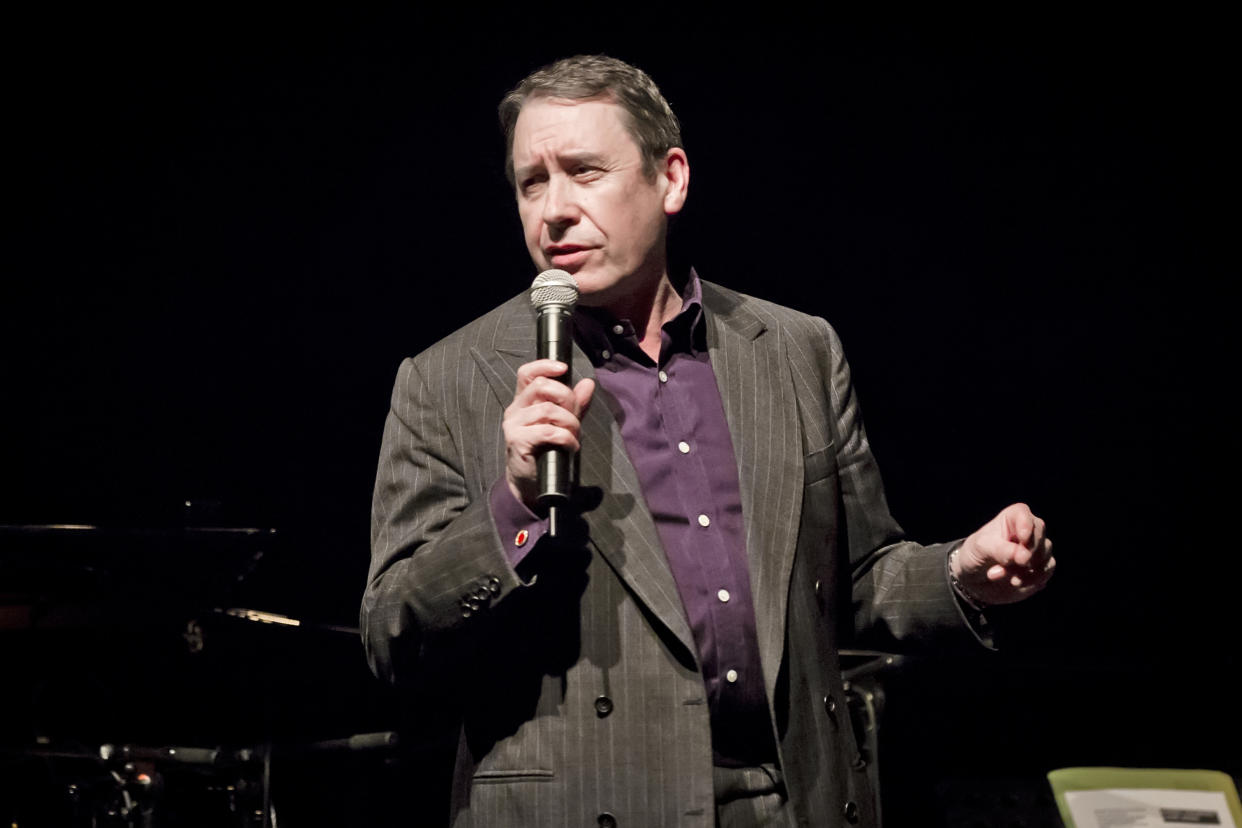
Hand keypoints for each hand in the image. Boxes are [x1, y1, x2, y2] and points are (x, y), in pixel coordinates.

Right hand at [503, 359, 594, 508]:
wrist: (531, 483)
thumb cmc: (546, 451)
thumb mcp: (564, 424)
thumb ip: (575, 404)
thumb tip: (588, 383)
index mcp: (524, 401)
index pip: (527, 373)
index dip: (544, 366)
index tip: (564, 368)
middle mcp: (516, 409)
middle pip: (541, 386)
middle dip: (566, 398)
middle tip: (575, 415)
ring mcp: (514, 425)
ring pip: (547, 409)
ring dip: (569, 422)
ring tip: (574, 436)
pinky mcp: (517, 440)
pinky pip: (547, 431)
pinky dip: (565, 437)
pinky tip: (570, 446)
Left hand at [953, 503, 1054, 605]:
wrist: (975, 580)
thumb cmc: (976, 554)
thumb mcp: (981, 548)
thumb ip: (1001, 550)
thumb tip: (1023, 556)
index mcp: (1010, 519)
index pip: (1022, 513)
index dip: (1025, 525)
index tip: (1023, 538)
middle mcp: (1028, 531)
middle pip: (1039, 535)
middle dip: (1028, 551)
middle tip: (1017, 562)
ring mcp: (1036, 550)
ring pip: (1044, 554)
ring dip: (1026, 569)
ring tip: (1004, 576)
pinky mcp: (1041, 568)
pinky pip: (1046, 571)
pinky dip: (1032, 579)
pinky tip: (1016, 583)